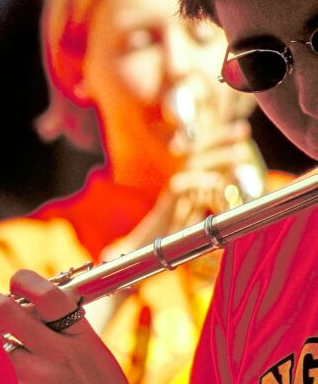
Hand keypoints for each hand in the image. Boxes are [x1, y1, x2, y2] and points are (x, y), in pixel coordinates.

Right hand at [115, 121, 266, 256]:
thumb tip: (235, 189)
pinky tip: (216, 181)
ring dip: (218, 157)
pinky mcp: (165, 206)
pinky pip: (180, 187)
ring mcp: (172, 194)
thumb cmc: (170, 240)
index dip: (220, 139)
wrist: (140, 254)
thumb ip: (213, 204)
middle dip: (220, 138)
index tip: (243, 128)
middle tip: (243, 129)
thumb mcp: (197, 218)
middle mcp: (180, 184)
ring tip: (240, 152)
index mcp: (189, 185)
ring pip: (192, 165)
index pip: (203, 154)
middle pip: (197, 152)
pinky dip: (199, 181)